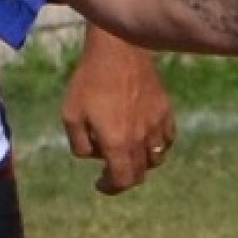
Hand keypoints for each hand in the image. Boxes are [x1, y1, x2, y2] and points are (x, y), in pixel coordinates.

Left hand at [59, 26, 177, 193]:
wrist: (117, 50)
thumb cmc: (88, 82)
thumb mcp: (71, 116)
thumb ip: (80, 145)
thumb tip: (95, 157)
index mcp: (117, 143)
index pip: (122, 180)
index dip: (111, 188)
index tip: (99, 184)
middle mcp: (141, 138)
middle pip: (140, 174)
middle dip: (123, 178)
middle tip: (110, 172)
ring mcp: (157, 124)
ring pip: (156, 159)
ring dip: (141, 163)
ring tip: (126, 153)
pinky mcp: (165, 110)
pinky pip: (167, 139)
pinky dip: (157, 146)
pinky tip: (144, 138)